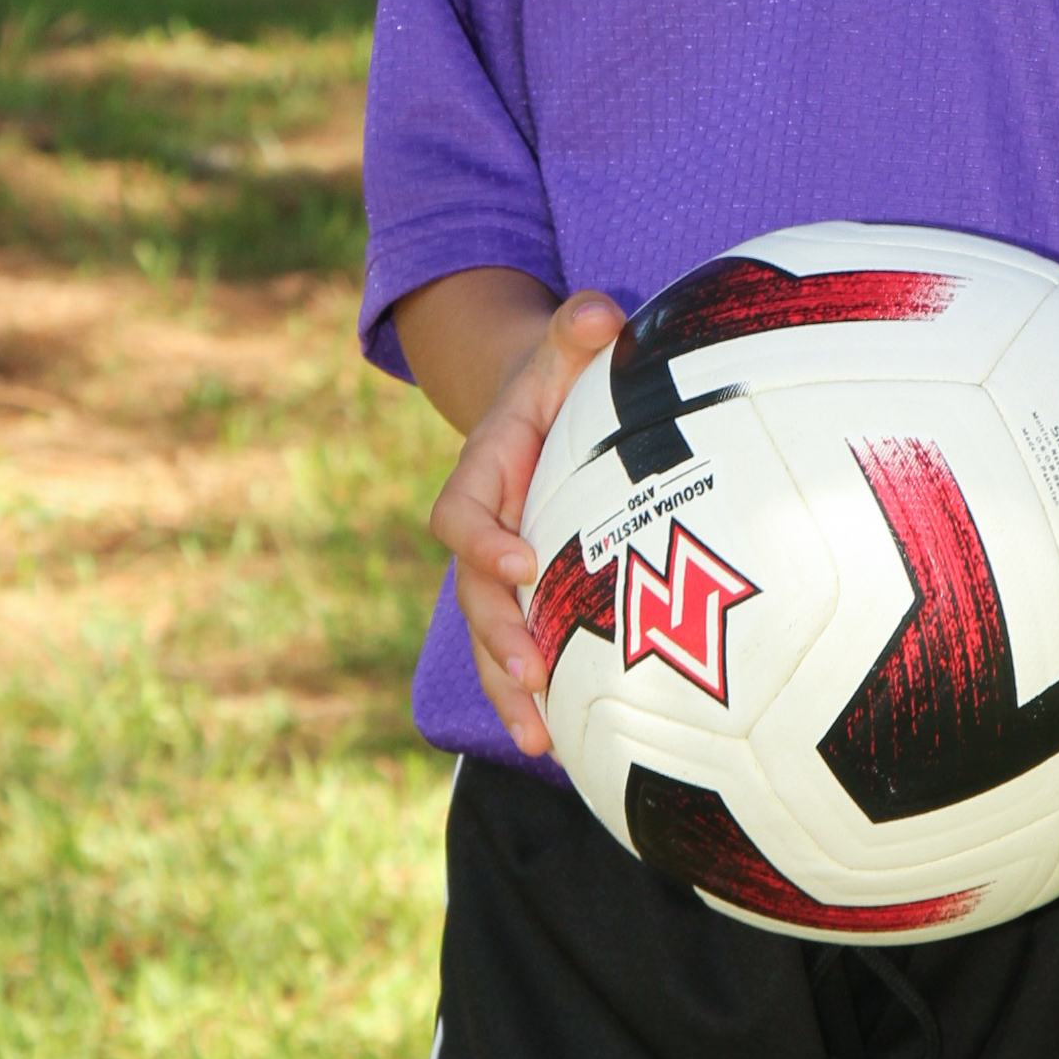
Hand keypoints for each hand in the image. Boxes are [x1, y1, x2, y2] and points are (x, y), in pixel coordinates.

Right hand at [427, 290, 624, 757]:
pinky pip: (519, 653)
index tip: (520, 561)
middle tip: (532, 671)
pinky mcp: (528, 598)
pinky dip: (530, 698)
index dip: (481, 540)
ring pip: (489, 638)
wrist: (551, 403)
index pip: (460, 511)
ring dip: (508, 688)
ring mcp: (501, 570)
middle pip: (471, 593)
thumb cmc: (566, 374)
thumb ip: (578, 329)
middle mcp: (484, 527)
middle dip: (496, 636)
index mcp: (484, 470)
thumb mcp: (567, 344)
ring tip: (539, 735)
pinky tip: (559, 747)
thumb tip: (598, 312)